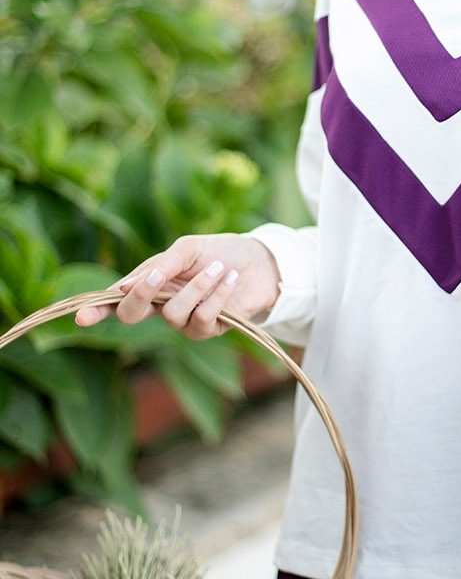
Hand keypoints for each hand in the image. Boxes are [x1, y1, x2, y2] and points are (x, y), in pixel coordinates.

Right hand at [74, 235, 280, 339]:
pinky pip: (203, 318)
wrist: (260, 262)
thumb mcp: (188, 249)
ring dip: (196, 288)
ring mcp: (184, 321)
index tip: (81, 317)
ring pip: (172, 314)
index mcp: (151, 284)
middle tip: (157, 277)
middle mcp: (162, 305)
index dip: (97, 310)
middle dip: (141, 296)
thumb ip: (161, 265)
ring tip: (217, 268)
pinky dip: (216, 296)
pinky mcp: (209, 330)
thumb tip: (126, 285)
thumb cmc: (221, 252)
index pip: (116, 300)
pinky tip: (229, 280)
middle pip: (132, 315)